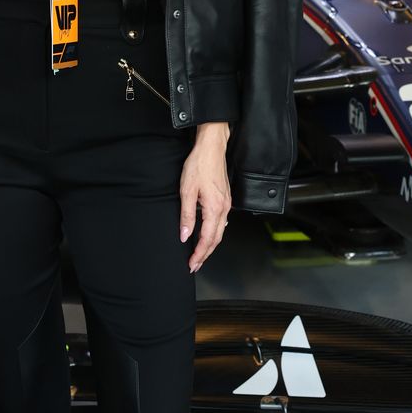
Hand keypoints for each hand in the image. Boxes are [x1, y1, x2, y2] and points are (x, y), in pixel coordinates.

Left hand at [179, 124, 230, 272]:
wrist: (212, 148)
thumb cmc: (199, 165)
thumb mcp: (186, 191)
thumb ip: (186, 216)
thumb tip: (185, 235)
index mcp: (214, 208)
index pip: (207, 239)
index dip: (199, 254)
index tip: (192, 263)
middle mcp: (224, 208)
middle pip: (216, 239)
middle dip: (205, 254)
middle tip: (194, 265)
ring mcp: (226, 204)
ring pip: (220, 231)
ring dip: (210, 245)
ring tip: (199, 254)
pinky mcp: (225, 199)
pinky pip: (221, 222)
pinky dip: (214, 233)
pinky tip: (208, 235)